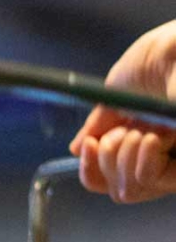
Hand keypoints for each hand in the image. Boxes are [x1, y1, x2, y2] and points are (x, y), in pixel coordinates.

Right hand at [70, 19, 175, 201]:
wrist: (173, 49)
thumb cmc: (158, 57)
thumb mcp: (117, 92)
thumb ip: (99, 122)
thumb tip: (76, 148)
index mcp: (143, 139)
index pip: (111, 177)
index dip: (91, 169)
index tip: (86, 147)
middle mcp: (161, 154)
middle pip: (120, 192)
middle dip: (105, 165)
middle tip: (113, 137)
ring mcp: (173, 159)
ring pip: (130, 192)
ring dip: (121, 160)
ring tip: (135, 133)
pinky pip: (152, 181)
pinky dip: (141, 164)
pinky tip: (149, 139)